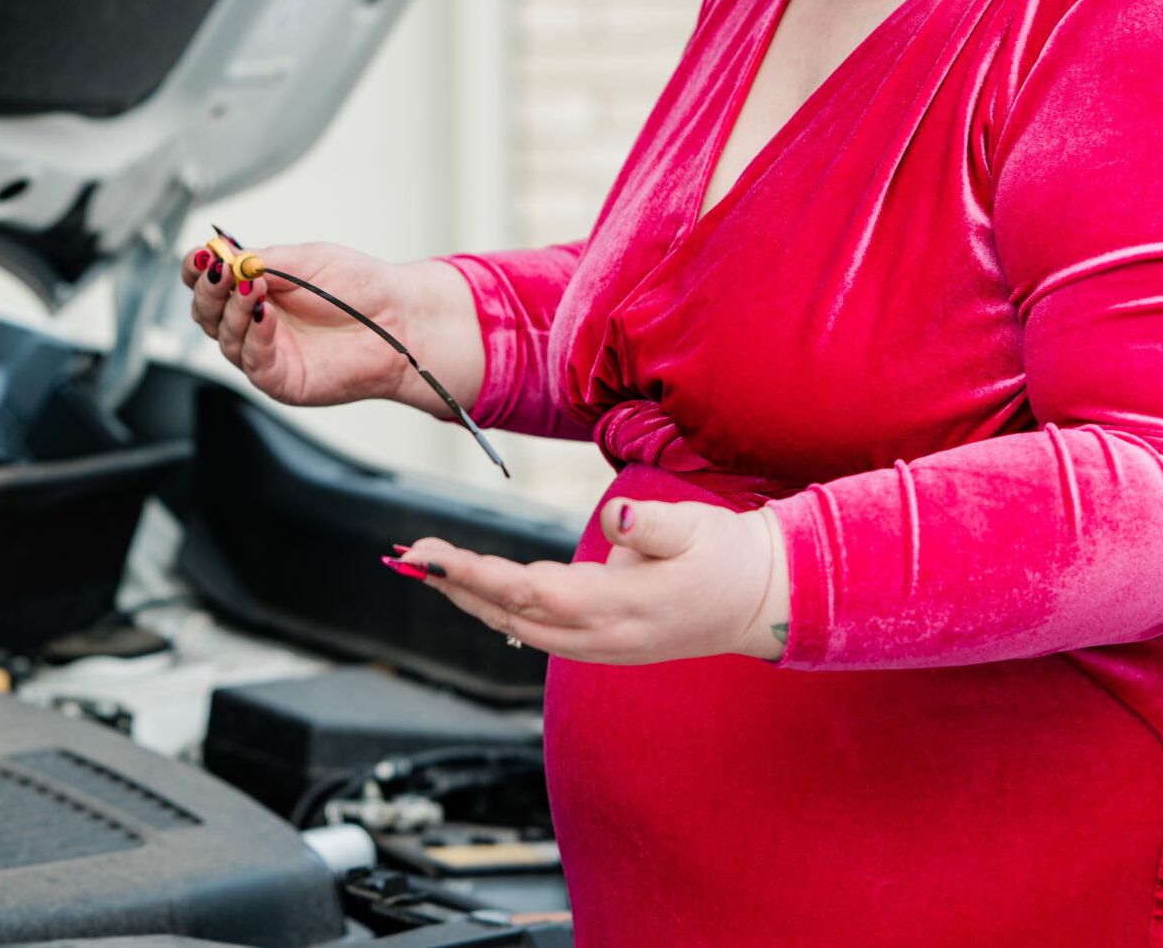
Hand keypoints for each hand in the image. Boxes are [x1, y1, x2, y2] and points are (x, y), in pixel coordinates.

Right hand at [181, 241, 482, 416]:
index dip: (196, 270)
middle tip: (222, 270)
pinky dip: (255, 335)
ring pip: (224, 336)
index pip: (207, 283)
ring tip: (253, 286)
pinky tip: (265, 315)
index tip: (200, 255)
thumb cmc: (359, 287)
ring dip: (233, 308)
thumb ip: (262, 259)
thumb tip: (222, 255)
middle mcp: (254, 323)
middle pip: (206, 312)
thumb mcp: (305, 259)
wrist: (399, 318)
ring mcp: (265, 353)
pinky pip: (255, 361)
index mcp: (255, 289)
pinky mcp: (282, 380)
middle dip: (208, 289)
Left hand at [395, 497, 790, 664]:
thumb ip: (652, 525)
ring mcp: (599, 647)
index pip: (530, 592)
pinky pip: (532, 631)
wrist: (759, 602)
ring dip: (464, 597)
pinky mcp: (598, 643)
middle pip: (509, 614)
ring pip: (515, 627)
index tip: (431, 557)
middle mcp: (602, 636)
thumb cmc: (727, 556)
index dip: (475, 575)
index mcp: (621, 606)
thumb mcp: (698, 527)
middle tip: (403, 557)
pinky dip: (492, 608)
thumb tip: (615, 517)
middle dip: (453, 584)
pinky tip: (465, 589)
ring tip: (418, 568)